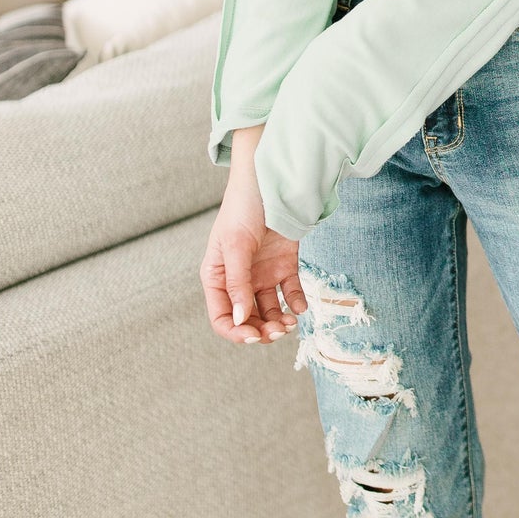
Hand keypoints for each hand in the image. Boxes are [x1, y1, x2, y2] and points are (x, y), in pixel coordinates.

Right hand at [200, 169, 307, 343]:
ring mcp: (261, 274)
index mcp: (218, 276)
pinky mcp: (283, 266)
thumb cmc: (243, 207)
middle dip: (261, 330)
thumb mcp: (235, 245)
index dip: (236, 332)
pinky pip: (289, 293)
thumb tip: (239, 318)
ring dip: (278, 322)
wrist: (271, 181)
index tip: (254, 336)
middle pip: (247, 318)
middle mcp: (238, 280)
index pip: (222, 317)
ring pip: (269, 311)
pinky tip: (300, 307)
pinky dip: (295, 304)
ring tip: (290, 323)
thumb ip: (237, 282)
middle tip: (279, 331)